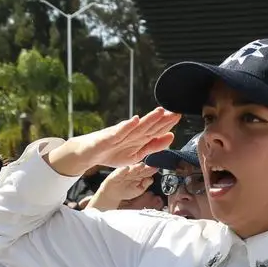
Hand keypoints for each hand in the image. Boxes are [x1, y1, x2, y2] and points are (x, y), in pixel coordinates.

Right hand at [44, 109, 181, 177]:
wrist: (88, 154)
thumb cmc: (112, 152)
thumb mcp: (136, 154)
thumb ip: (153, 146)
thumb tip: (171, 137)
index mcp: (138, 137)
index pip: (155, 130)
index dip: (166, 124)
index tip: (179, 116)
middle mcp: (130, 133)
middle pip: (149, 126)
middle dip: (162, 119)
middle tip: (176, 112)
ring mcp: (119, 134)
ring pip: (136, 127)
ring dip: (148, 119)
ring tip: (160, 111)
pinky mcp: (108, 137)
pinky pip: (118, 132)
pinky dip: (127, 126)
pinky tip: (135, 120)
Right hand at [89, 162, 157, 210]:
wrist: (112, 194)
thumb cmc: (125, 191)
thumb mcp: (138, 190)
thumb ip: (145, 185)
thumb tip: (151, 179)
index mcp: (138, 175)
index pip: (146, 172)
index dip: (151, 170)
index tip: (157, 168)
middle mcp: (132, 172)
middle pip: (140, 169)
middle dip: (146, 168)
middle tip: (151, 166)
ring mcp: (124, 173)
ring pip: (131, 169)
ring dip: (136, 167)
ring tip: (142, 165)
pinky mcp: (116, 175)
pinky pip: (120, 172)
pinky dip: (123, 170)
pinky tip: (127, 168)